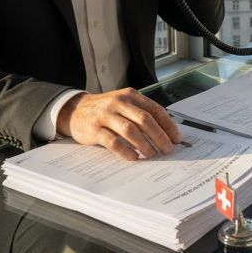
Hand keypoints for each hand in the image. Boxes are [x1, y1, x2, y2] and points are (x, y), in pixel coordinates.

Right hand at [57, 88, 181, 160]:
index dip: (168, 125)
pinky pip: (113, 142)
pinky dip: (126, 150)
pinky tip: (134, 157)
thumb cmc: (105, 110)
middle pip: (145, 120)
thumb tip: (165, 132)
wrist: (75, 110)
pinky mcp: (95, 129)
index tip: (177, 138)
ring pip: (130, 130)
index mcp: (130, 95)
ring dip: (145, 144)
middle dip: (159, 136)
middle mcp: (119, 102)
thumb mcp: (124, 104)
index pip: (155, 109)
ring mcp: (106, 115)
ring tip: (153, 154)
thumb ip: (141, 114)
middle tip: (168, 149)